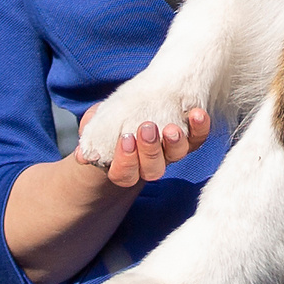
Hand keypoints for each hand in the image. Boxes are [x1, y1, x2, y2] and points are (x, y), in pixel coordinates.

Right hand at [80, 105, 211, 189]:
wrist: (136, 109)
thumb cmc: (111, 121)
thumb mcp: (97, 124)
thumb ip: (91, 136)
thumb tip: (83, 155)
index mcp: (125, 166)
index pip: (125, 174)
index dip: (125, 161)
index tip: (124, 140)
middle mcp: (151, 164)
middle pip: (153, 169)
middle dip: (149, 150)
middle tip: (146, 128)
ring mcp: (171, 152)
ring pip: (176, 155)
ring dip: (174, 142)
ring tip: (170, 126)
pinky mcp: (189, 137)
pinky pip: (198, 138)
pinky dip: (200, 127)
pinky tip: (197, 113)